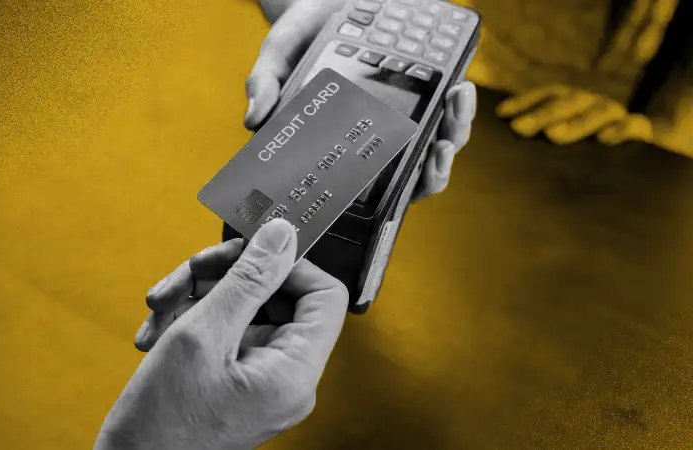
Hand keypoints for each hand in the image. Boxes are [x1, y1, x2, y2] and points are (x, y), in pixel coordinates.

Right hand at [94, 219, 348, 449]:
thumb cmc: (162, 425)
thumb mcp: (204, 334)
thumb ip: (248, 279)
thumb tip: (281, 237)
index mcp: (295, 372)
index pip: (325, 296)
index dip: (291, 264)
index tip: (252, 249)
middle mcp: (286, 376)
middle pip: (277, 296)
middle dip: (228, 276)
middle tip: (193, 271)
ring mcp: (261, 378)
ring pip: (244, 308)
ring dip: (199, 296)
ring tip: (162, 306)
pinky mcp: (237, 378)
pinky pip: (226, 330)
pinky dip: (191, 320)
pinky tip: (158, 331)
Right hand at [248, 0, 476, 200]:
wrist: (326, 2)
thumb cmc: (302, 37)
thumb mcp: (279, 55)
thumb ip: (266, 84)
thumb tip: (253, 121)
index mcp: (345, 145)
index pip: (370, 187)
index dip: (391, 196)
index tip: (397, 184)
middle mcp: (380, 138)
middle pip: (415, 172)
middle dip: (434, 167)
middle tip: (438, 147)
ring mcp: (408, 115)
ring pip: (440, 141)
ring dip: (455, 129)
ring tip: (456, 103)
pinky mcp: (428, 89)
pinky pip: (450, 109)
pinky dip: (459, 104)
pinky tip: (460, 84)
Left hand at [495, 84, 653, 145]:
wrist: (639, 163)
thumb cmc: (584, 155)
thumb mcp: (559, 140)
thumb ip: (537, 134)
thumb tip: (496, 134)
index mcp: (571, 103)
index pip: (548, 95)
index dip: (525, 101)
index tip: (501, 114)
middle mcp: (592, 104)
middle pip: (567, 102)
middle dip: (542, 115)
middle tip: (518, 128)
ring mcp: (617, 116)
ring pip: (598, 112)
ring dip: (575, 123)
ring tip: (552, 135)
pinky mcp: (643, 131)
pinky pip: (636, 126)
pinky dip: (623, 129)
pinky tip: (606, 139)